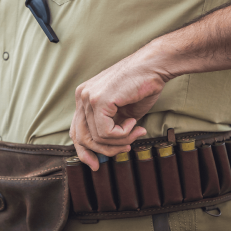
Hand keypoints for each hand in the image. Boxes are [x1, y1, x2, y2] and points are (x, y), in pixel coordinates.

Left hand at [70, 46, 169, 169]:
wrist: (154, 65)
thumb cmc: (142, 86)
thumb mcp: (122, 113)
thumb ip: (111, 128)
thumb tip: (108, 151)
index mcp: (84, 98)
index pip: (76, 131)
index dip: (84, 152)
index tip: (96, 165)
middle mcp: (82, 96)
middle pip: (82, 138)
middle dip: (104, 151)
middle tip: (126, 149)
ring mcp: (88, 97)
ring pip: (97, 138)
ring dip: (120, 141)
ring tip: (136, 132)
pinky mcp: (100, 100)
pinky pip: (106, 132)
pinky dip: (123, 133)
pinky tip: (134, 122)